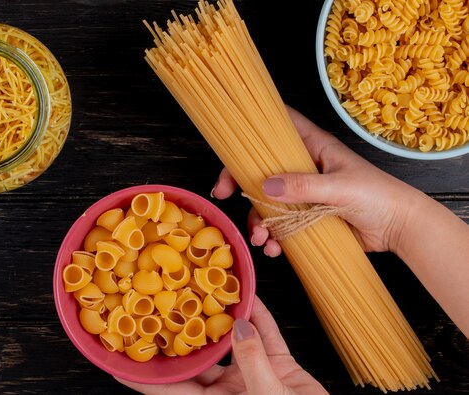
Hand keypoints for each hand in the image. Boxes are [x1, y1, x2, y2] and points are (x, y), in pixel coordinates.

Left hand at [115, 296, 326, 394]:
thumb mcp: (268, 394)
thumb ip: (251, 359)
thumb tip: (241, 324)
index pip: (166, 388)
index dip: (139, 374)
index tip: (116, 355)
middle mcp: (226, 389)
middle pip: (196, 357)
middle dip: (181, 330)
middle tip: (162, 300)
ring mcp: (251, 375)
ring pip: (231, 340)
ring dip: (223, 317)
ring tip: (207, 287)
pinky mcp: (278, 366)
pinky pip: (266, 335)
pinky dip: (261, 315)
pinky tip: (252, 294)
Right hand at [212, 107, 421, 255]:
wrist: (400, 228)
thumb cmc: (377, 195)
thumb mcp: (340, 187)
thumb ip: (304, 186)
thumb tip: (266, 186)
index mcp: (313, 148)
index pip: (277, 129)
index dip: (251, 132)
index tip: (229, 147)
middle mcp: (304, 169)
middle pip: (261, 169)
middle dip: (239, 183)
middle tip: (222, 195)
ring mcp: (304, 195)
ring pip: (268, 203)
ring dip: (258, 221)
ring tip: (261, 240)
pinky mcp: (308, 219)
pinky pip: (281, 226)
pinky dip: (273, 239)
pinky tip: (275, 250)